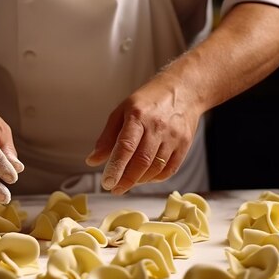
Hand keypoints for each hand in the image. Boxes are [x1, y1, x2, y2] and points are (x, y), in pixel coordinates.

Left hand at [85, 75, 200, 194]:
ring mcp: (173, 136)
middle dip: (126, 180)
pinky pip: (170, 169)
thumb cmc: (149, 100)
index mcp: (138, 116)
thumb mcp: (122, 111)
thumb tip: (93, 161)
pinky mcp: (185, 144)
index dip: (115, 167)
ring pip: (156, 168)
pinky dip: (155, 178)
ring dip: (139, 180)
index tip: (106, 182)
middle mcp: (157, 127)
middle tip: (114, 189)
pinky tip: (145, 178)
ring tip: (127, 182)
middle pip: (142, 161)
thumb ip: (107, 137)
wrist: (184, 89)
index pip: (126, 147)